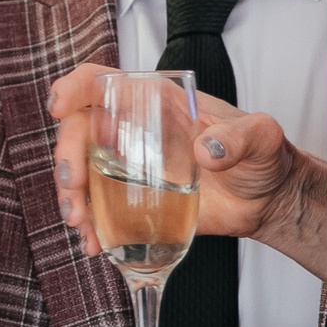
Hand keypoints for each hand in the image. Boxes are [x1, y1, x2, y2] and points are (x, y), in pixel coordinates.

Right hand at [45, 63, 326, 271]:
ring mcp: (130, 168)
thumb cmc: (263, 157)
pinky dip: (89, 227)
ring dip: (70, 195)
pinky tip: (93, 244)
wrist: (267, 200)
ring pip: (81, 172)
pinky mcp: (134, 202)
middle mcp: (135, 131)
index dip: (76, 88)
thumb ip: (239, 137)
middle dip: (67, 155)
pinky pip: (98, 209)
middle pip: (81, 131)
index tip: (60, 106)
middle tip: (74, 184)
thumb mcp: (261, 137)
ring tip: (79, 221)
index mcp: (158, 103)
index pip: (106, 82)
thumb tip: (206, 150)